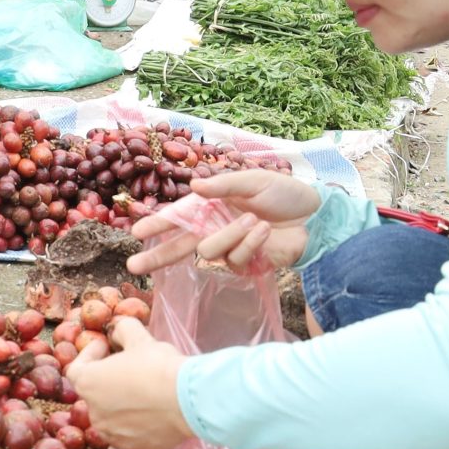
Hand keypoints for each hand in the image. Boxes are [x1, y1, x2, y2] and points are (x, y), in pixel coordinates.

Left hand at [66, 318, 191, 448]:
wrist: (189, 398)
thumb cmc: (160, 365)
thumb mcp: (139, 338)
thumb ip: (122, 331)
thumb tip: (117, 330)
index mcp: (88, 382)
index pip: (76, 368)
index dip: (90, 355)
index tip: (107, 346)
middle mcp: (93, 412)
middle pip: (93, 395)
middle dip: (107, 382)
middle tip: (131, 370)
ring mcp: (110, 436)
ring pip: (106, 423)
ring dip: (117, 410)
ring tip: (141, 397)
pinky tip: (125, 447)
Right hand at [127, 170, 320, 275]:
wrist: (315, 218)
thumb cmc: (284, 194)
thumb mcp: (253, 180)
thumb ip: (223, 185)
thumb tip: (194, 185)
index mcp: (211, 205)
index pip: (177, 217)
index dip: (156, 225)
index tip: (134, 233)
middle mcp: (214, 228)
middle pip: (178, 246)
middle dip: (157, 256)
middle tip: (134, 267)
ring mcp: (229, 247)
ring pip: (209, 249)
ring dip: (230, 233)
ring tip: (255, 220)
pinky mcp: (245, 263)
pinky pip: (234, 257)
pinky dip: (250, 242)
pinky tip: (265, 231)